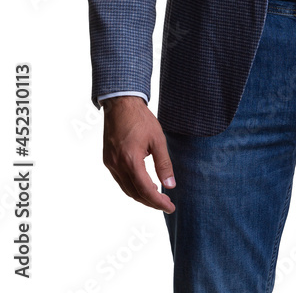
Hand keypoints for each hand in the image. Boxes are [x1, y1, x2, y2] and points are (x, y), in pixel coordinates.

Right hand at [102, 95, 175, 212]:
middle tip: (166, 204)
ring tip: (157, 197)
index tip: (170, 207)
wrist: (121, 104)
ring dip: (141, 196)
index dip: (159, 202)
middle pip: (135, 194)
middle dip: (151, 202)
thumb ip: (164, 164)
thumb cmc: (141, 119)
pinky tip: (143, 185)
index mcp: (131, 161)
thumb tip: (171, 185)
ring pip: (126, 190)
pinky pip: (120, 181)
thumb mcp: (158, 140)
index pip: (146, 190)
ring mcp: (110, 164)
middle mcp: (118, 166)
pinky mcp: (108, 160)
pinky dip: (132, 187)